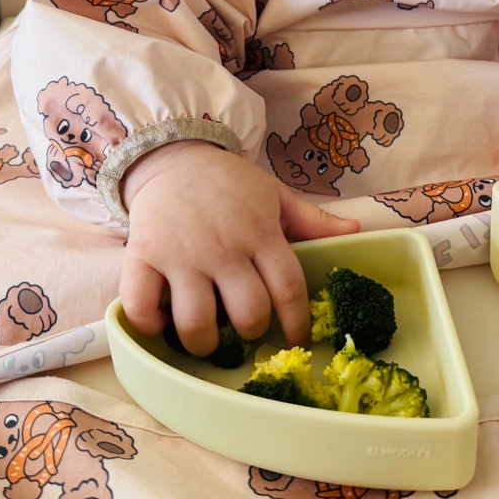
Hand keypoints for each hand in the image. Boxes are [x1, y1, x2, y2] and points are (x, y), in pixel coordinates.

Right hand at [117, 140, 358, 355]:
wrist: (171, 156)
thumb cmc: (228, 183)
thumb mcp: (274, 194)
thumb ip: (313, 219)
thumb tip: (357, 232)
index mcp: (260, 232)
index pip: (289, 287)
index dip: (297, 322)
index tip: (297, 337)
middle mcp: (223, 247)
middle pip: (247, 312)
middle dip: (252, 332)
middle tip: (247, 329)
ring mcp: (181, 254)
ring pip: (196, 322)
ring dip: (204, 342)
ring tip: (207, 337)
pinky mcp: (143, 256)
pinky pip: (141, 306)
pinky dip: (150, 325)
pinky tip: (162, 322)